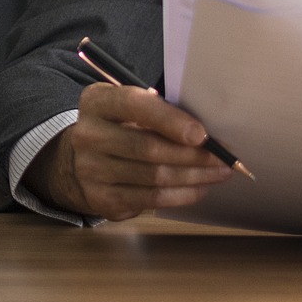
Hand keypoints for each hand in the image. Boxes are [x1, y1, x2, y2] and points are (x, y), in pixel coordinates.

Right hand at [25, 83, 230, 220]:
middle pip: (148, 148)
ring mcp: (92, 170)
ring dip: (194, 176)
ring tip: (218, 172)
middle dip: (193, 155)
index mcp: (95, 102)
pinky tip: (199, 188)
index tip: (202, 134)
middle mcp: (87, 135)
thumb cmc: (118, 127)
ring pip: (154, 177)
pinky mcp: (102, 199)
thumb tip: (205, 132)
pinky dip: (182, 194)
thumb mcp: (127, 108)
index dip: (170, 120)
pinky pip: (151, 199)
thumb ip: (157, 110)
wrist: (78, 161)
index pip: (134, 105)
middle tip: (223, 157)